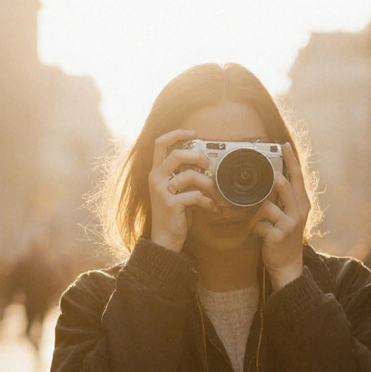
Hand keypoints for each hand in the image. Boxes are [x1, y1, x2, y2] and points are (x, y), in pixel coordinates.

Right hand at [148, 130, 218, 252]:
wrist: (165, 239)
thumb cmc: (174, 214)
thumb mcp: (176, 191)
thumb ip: (183, 175)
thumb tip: (203, 162)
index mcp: (157, 172)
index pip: (160, 143)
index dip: (176, 133)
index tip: (193, 132)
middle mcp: (156, 179)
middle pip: (177, 154)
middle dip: (197, 156)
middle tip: (207, 164)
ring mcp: (162, 191)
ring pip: (190, 175)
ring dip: (208, 183)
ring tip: (214, 193)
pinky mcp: (171, 204)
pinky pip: (196, 195)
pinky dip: (208, 201)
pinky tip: (211, 208)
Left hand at [252, 142, 309, 288]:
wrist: (287, 265)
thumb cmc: (284, 236)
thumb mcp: (289, 215)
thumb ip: (283, 199)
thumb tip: (272, 178)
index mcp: (302, 204)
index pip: (298, 177)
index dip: (291, 160)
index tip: (283, 145)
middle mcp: (299, 211)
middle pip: (286, 185)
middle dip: (275, 178)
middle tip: (267, 176)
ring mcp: (289, 224)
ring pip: (268, 205)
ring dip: (256, 211)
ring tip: (256, 219)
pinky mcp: (278, 235)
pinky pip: (259, 224)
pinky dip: (253, 227)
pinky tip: (256, 233)